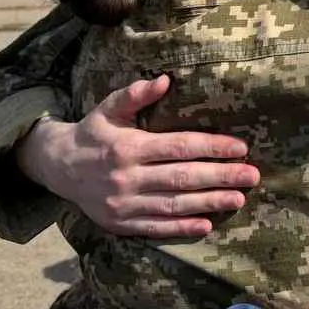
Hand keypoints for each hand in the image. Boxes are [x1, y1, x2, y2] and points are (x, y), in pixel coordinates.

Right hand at [15, 75, 259, 238]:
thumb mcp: (109, 108)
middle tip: (252, 176)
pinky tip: (206, 224)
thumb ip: (135, 94)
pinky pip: (156, 227)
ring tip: (238, 198)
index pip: (178, 147)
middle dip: (220, 176)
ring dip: (208, 203)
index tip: (240, 148)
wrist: (57, 167)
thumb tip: (164, 80)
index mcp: (128, 147)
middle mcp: (126, 177)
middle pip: (182, 178)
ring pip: (173, 204)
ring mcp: (123, 204)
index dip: (212, 147)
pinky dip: (181, 228)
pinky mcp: (120, 223)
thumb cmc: (93, 133)